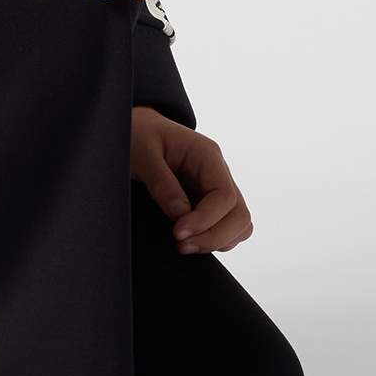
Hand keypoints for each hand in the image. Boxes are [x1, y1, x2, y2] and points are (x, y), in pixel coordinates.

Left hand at [129, 107, 253, 254]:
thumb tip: (180, 214)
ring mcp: (216, 187)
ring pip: (239, 224)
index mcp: (206, 154)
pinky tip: (190, 239)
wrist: (136, 129)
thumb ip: (161, 182)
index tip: (177, 234)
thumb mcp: (142, 153)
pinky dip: (215, 239)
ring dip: (216, 241)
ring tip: (184, 245)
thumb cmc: (138, 135)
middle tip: (182, 246)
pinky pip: (227, 227)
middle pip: (239, 214)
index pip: (224, 196)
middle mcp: (218, 171)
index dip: (205, 221)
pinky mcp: (209, 201)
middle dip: (214, 237)